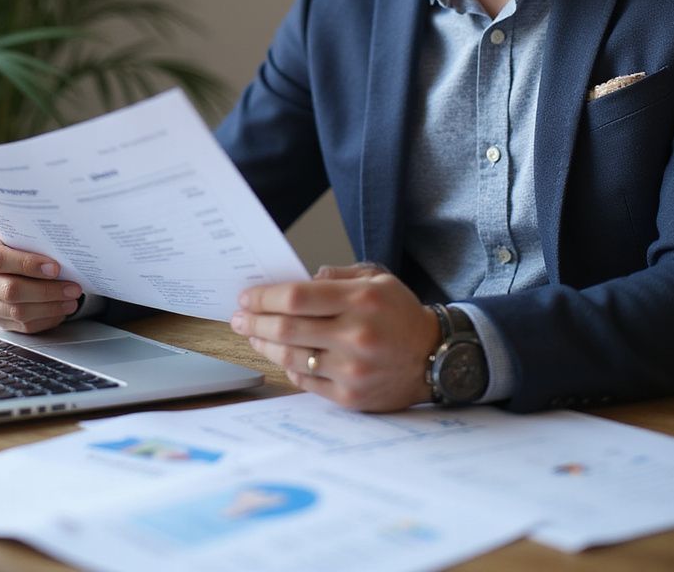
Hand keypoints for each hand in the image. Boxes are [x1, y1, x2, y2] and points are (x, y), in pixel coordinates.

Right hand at [0, 226, 84, 333]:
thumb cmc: (15, 236)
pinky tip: (60, 310)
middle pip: (9, 290)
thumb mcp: (17, 227)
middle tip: (73, 288)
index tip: (56, 268)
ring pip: (16, 311)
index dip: (28, 265)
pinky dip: (44, 320)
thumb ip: (31, 234)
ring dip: (49, 308)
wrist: (2, 251)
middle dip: (46, 291)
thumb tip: (63, 245)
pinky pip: (19, 325)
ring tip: (71, 300)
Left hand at [230, 263, 439, 410]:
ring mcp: (351, 369)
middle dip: (254, 321)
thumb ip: (337, 275)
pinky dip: (287, 366)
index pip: (297, 297)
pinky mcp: (350, 397)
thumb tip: (298, 280)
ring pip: (290, 357)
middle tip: (238, 317)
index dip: (265, 297)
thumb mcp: (378, 279)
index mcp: (360, 300)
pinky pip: (305, 381)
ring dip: (264, 344)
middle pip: (287, 328)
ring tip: (252, 334)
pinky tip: (279, 355)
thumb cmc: (400, 314)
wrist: (435, 357)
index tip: (247, 296)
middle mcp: (355, 335)